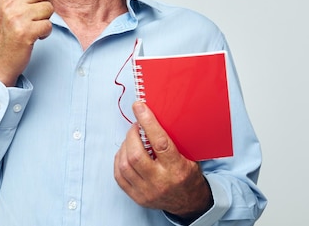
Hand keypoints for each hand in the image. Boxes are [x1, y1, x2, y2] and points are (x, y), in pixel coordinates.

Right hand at [0, 0, 54, 85]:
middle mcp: (9, 4)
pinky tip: (34, 36)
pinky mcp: (26, 32)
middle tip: (35, 14)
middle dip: (45, 2)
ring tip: (33, 26)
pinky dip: (45, 32)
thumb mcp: (8, 9)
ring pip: (48, 8)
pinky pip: (49, 24)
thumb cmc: (6, 35)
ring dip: (45, 19)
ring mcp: (17, 18)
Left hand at [114, 102, 212, 218]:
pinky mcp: (137, 197)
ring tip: (132, 139)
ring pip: (125, 164)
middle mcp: (160, 182)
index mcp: (177, 169)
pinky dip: (119, 159)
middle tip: (136, 126)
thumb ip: (174, 140)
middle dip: (132, 134)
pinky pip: (119, 175)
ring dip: (125, 146)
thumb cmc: (188, 174)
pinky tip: (125, 152)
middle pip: (136, 154)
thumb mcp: (189, 156)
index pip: (159, 143)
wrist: (189, 202)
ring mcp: (146, 191)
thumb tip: (155, 115)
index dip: (148, 122)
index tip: (140, 106)